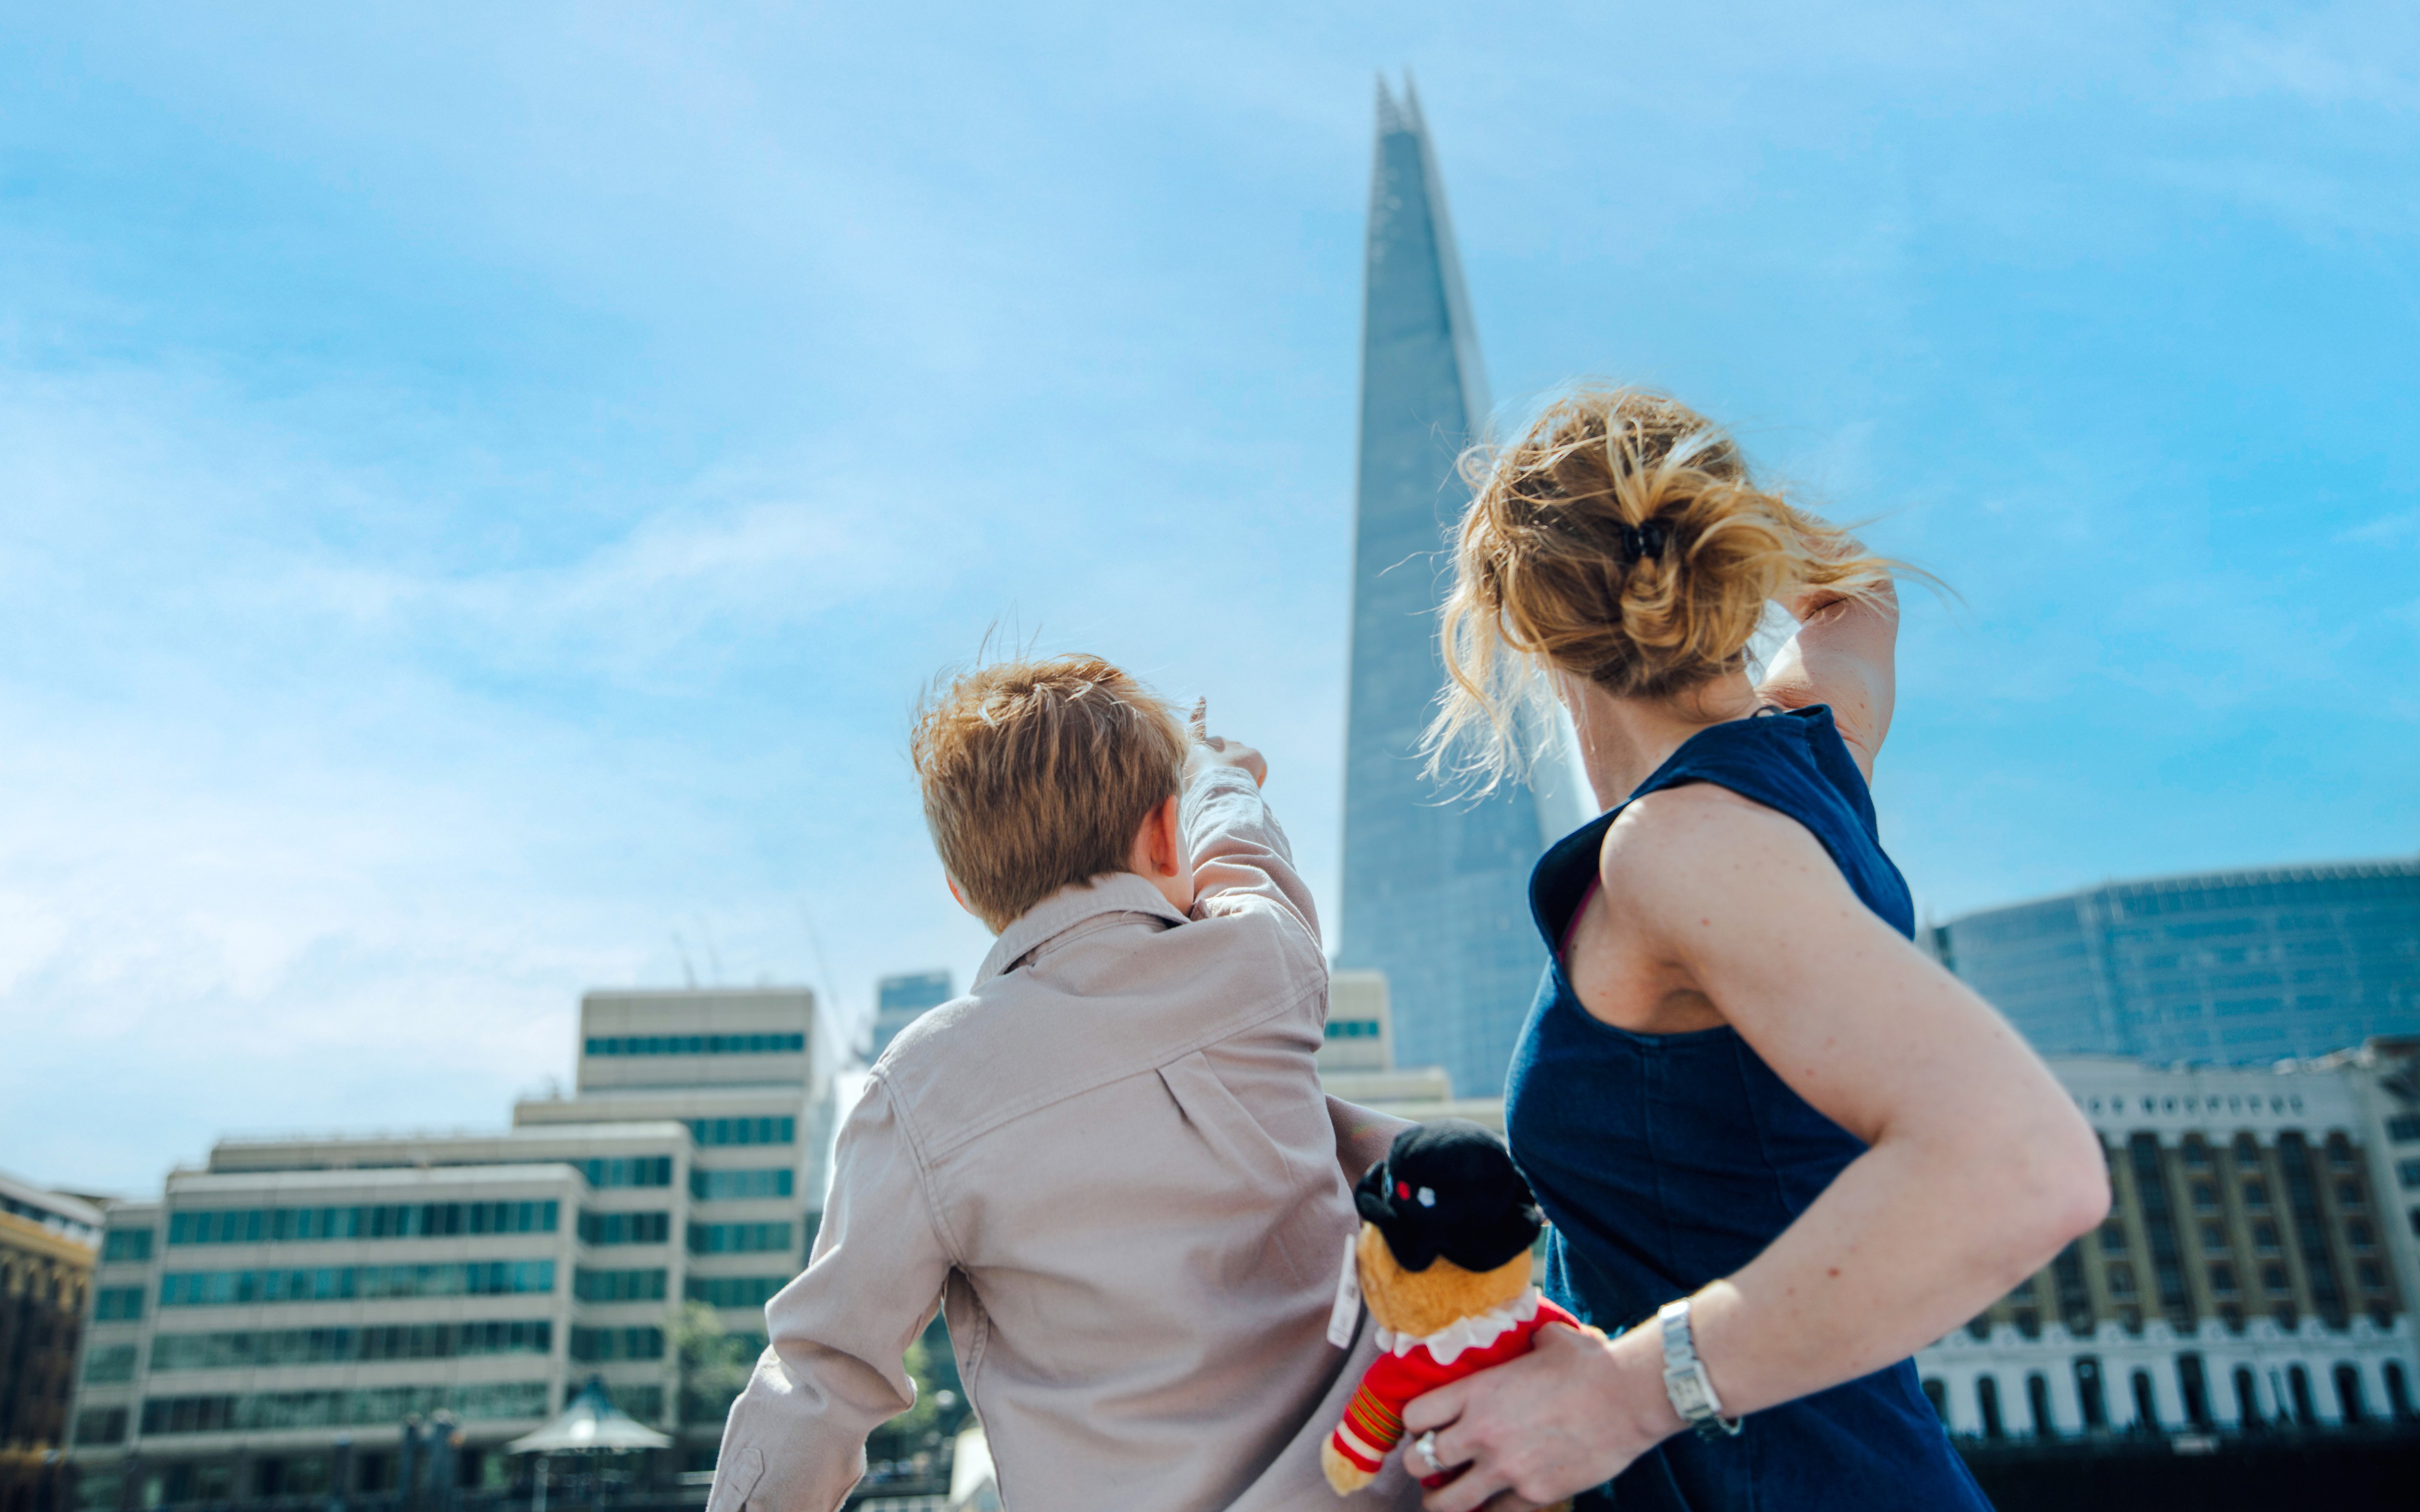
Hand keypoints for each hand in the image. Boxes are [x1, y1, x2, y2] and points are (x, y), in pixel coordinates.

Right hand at [1187, 698, 1266, 785]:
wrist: (1214, 787)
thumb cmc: (1198, 792)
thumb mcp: (1189, 785)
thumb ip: (1197, 780)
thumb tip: (1206, 790)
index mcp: (1197, 748)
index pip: (1196, 728)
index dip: (1199, 713)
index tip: (1202, 698)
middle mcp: (1217, 741)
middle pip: (1226, 756)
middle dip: (1229, 768)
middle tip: (1227, 787)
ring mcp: (1236, 745)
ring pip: (1243, 764)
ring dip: (1243, 776)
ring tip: (1236, 791)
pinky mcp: (1253, 753)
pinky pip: (1259, 769)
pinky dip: (1258, 779)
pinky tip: (1251, 788)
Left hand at [1402, 1323, 1670, 1511]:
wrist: (1629, 1398)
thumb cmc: (1589, 1364)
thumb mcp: (1545, 1340)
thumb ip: (1523, 1343)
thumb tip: (1529, 1336)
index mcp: (1477, 1392)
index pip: (1414, 1416)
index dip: (1415, 1423)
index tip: (1424, 1426)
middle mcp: (1482, 1433)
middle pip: (1419, 1461)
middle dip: (1419, 1464)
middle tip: (1430, 1463)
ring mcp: (1506, 1468)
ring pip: (1447, 1502)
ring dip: (1440, 1500)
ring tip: (1442, 1498)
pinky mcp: (1534, 1495)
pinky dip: (1489, 1511)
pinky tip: (1490, 1504)